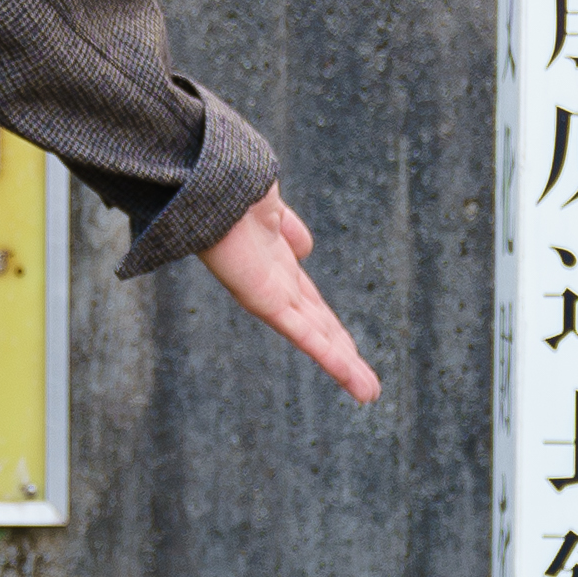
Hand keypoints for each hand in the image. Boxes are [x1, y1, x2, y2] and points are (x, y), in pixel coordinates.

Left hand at [200, 186, 380, 406]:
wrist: (207, 182)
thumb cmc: (229, 187)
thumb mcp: (270, 207)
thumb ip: (287, 227)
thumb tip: (305, 248)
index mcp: (275, 264)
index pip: (312, 305)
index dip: (333, 328)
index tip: (350, 349)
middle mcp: (273, 285)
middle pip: (318, 327)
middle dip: (344, 355)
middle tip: (367, 385)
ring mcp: (268, 295)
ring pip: (317, 338)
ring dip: (345, 366)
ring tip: (370, 394)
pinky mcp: (263, 301)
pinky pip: (304, 333)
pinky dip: (330, 356)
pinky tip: (351, 377)